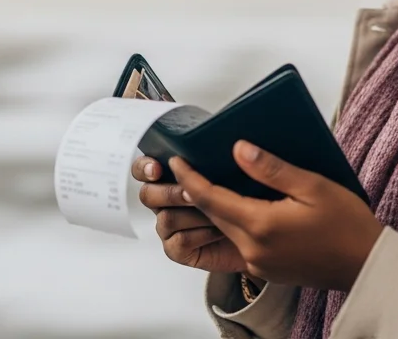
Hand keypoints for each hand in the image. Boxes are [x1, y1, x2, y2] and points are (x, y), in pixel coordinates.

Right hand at [131, 156, 247, 273]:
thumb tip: (224, 148)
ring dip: (194, 214)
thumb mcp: (230, 175)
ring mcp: (169, 227)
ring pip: (166, 218)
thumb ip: (215, 163)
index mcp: (170, 178)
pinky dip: (202, 234)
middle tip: (191, 193)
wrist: (254, 236)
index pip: (143, 169)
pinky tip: (220, 230)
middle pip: (148, 195)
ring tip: (220, 212)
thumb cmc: (242, 200)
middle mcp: (165, 202)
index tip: (157, 168)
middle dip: (170, 193)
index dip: (145, 167)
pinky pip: (180, 241)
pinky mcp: (177, 250)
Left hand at [171, 141, 383, 291]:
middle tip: (187, 168)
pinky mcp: (266, 271)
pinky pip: (239, 243)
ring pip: (224, 230)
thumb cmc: (347, 224)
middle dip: (196, 192)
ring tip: (209, 184)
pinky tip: (239, 207)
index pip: (211, 198)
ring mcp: (258, 264)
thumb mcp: (313, 186)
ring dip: (214, 208)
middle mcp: (253, 249)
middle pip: (213, 215)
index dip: (190, 178)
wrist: (366, 264)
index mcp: (261, 225)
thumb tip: (238, 149)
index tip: (178, 162)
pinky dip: (232, 223)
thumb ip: (272, 168)